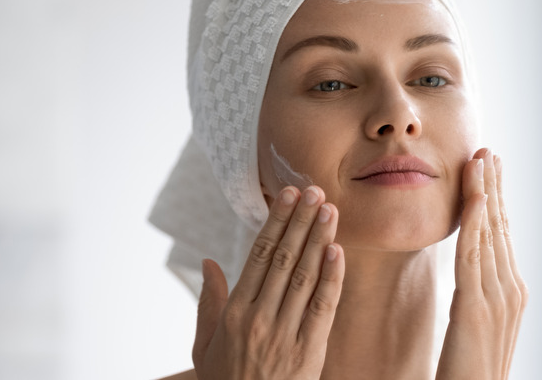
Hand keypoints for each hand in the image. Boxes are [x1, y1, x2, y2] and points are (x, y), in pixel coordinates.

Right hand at [192, 186, 344, 379]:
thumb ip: (208, 302)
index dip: (276, 222)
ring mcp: (285, 333)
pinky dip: (331, 278)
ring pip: (305, 277)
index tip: (288, 196)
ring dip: (319, 240)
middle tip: (315, 191)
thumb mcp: (204, 345)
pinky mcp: (309, 350)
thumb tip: (207, 262)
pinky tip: (337, 252)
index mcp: (235, 312)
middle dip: (301, 222)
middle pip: (284, 259)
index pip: (259, 256)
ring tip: (330, 210)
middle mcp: (259, 317)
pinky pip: (323, 307)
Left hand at [436, 148, 527, 378]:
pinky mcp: (476, 309)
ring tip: (480, 158)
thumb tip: (470, 280)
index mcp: (509, 294)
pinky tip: (472, 195)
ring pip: (489, 233)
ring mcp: (497, 299)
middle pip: (500, 228)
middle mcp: (510, 291)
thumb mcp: (476, 328)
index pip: (501, 237)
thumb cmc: (469, 374)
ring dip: (485, 192)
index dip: (495, 202)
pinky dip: (474, 220)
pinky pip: (473, 255)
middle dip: (494, 188)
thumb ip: (476, 300)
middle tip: (489, 152)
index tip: (489, 172)